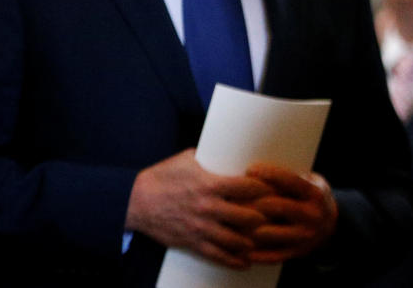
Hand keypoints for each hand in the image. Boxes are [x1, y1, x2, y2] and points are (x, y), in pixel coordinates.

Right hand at [125, 149, 272, 268]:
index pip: (246, 187)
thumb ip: (210, 158)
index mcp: (209, 184)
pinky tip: (246, 262)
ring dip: (253, 241)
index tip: (275, 188)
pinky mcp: (192, 243)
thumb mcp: (188, 159)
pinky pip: (216, 255)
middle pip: (246, 216)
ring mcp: (200, 228)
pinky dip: (233, 261)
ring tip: (266, 239)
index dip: (264, 188)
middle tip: (276, 216)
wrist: (136, 201)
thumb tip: (228, 151)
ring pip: (235, 240)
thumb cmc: (162, 176)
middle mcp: (208, 208)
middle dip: (264, 217)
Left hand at [244, 163, 338, 262]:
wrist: (331, 225)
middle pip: (280, 206)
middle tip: (235, 196)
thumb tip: (261, 169)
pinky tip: (242, 250)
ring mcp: (305, 236)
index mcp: (315, 194)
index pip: (291, 181)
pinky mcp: (298, 252)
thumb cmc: (312, 197)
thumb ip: (293, 177)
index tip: (250, 169)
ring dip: (252, 229)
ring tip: (233, 222)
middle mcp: (312, 215)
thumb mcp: (312, 182)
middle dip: (256, 201)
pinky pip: (274, 256)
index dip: (270, 174)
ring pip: (274, 234)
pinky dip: (257, 254)